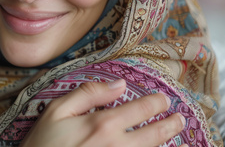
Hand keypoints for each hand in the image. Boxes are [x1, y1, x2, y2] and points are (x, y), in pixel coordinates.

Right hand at [20, 79, 186, 146]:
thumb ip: (88, 94)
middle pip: (154, 135)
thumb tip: (118, 84)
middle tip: (180, 118)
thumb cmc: (43, 145)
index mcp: (103, 124)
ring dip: (169, 146)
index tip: (164, 99)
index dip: (156, 102)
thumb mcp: (57, 111)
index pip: (140, 109)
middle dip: (170, 124)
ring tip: (181, 141)